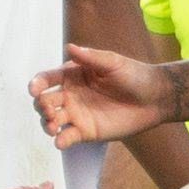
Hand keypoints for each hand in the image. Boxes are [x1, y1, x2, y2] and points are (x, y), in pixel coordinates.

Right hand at [31, 46, 173, 148]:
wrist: (154, 99)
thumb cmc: (134, 75)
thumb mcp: (112, 62)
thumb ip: (90, 57)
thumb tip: (69, 47)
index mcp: (72, 75)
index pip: (48, 79)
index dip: (37, 83)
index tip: (34, 89)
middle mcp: (70, 95)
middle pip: (45, 101)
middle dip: (41, 106)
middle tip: (48, 109)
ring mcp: (76, 114)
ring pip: (51, 120)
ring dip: (46, 123)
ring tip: (52, 126)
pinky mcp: (85, 132)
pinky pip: (67, 137)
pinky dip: (60, 140)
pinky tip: (60, 141)